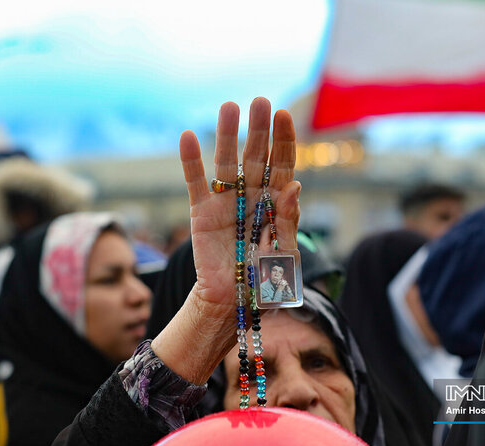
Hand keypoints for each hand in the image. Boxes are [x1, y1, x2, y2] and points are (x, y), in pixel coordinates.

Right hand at [152, 98, 299, 383]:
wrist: (234, 305)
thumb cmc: (267, 282)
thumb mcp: (285, 254)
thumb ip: (289, 221)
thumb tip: (294, 186)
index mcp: (277, 204)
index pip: (283, 164)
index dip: (284, 140)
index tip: (284, 115)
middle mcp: (252, 197)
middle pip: (257, 157)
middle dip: (259, 129)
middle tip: (260, 101)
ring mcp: (226, 203)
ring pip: (227, 163)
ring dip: (227, 135)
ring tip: (229, 107)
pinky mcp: (202, 214)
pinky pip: (196, 184)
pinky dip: (191, 162)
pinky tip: (189, 137)